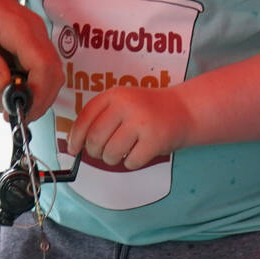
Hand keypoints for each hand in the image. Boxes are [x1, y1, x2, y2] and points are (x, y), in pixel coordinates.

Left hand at [0, 0, 63, 113]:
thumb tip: (3, 90)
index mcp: (18, 28)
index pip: (42, 64)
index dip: (37, 91)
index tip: (21, 110)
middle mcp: (35, 31)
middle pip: (54, 71)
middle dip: (41, 99)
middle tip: (19, 117)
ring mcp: (37, 36)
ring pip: (52, 72)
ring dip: (39, 94)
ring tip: (13, 107)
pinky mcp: (32, 42)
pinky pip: (42, 68)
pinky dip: (34, 85)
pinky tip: (15, 94)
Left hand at [65, 85, 194, 170]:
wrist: (185, 110)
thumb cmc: (149, 111)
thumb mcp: (123, 103)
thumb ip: (100, 117)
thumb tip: (75, 144)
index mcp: (115, 95)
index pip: (84, 119)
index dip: (75, 138)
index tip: (74, 149)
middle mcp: (127, 106)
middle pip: (95, 140)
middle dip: (95, 152)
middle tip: (104, 152)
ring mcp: (142, 123)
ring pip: (111, 154)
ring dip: (113, 160)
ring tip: (123, 152)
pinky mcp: (155, 140)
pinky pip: (130, 162)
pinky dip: (132, 163)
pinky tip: (140, 152)